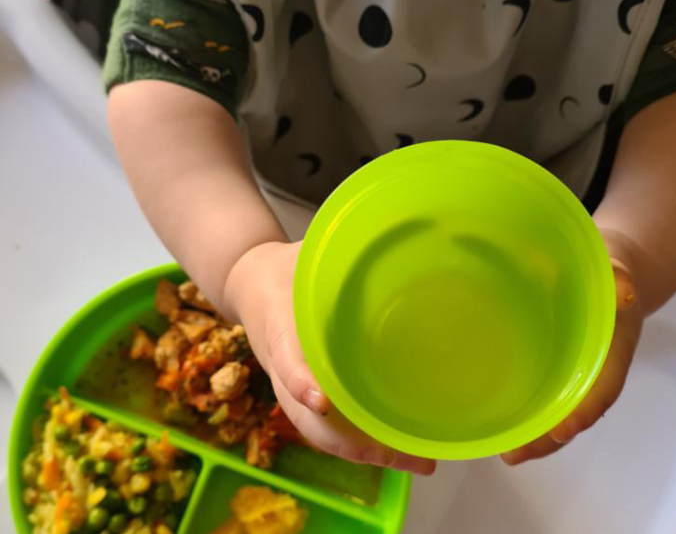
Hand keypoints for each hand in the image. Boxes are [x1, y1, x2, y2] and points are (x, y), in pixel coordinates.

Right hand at [224, 240, 436, 474]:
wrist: (247, 282)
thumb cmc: (284, 267)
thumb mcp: (309, 250)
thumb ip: (345, 248)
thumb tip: (413, 224)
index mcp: (279, 324)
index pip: (286, 357)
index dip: (301, 379)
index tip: (322, 397)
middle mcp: (282, 365)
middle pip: (307, 418)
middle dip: (354, 442)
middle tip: (409, 457)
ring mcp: (288, 384)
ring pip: (318, 431)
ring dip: (363, 452)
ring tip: (417, 463)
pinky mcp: (298, 392)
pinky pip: (325, 426)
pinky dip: (357, 442)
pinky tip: (395, 449)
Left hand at [500, 229, 643, 465]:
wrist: (604, 272)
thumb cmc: (605, 271)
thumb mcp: (612, 267)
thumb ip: (617, 276)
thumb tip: (622, 287)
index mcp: (613, 347)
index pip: (603, 387)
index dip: (583, 410)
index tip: (561, 431)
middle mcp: (595, 368)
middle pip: (577, 411)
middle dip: (549, 437)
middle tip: (514, 454)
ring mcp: (576, 371)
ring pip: (561, 411)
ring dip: (536, 435)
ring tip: (506, 452)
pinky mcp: (556, 367)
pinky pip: (547, 396)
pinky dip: (530, 414)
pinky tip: (505, 425)